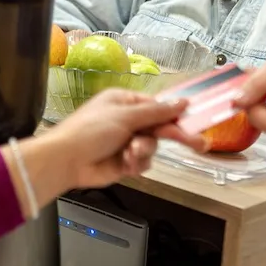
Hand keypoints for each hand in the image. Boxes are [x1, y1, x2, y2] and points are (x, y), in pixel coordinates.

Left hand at [13, 89, 205, 201]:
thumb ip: (156, 112)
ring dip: (144, 151)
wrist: (66, 161)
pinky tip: (127, 164)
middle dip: (173, 136)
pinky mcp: (125, 161)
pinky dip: (137, 163)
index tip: (193, 122)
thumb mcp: (125, 116)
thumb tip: (183, 101)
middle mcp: (127, 120)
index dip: (174, 115)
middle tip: (199, 145)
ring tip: (131, 154)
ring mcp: (126, 141)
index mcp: (125, 102)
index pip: (157, 107)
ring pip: (153, 146)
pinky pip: (144, 162)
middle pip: (160, 127)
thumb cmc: (90, 131)